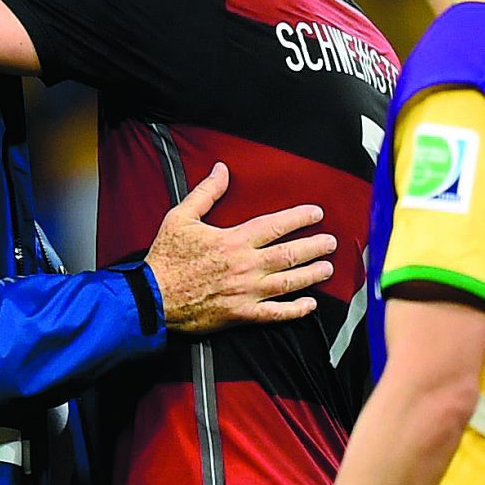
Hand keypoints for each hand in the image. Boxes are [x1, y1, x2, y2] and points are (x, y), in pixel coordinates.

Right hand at [145, 162, 333, 334]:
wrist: (152, 297)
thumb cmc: (165, 258)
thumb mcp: (181, 217)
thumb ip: (206, 193)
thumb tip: (221, 170)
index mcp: (234, 240)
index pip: (276, 225)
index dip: (300, 218)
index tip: (316, 214)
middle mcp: (245, 266)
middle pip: (290, 254)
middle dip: (315, 246)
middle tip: (331, 242)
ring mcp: (246, 292)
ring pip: (288, 282)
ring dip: (311, 274)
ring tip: (327, 268)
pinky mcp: (241, 314)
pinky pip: (274, 314)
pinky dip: (294, 310)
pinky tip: (309, 304)